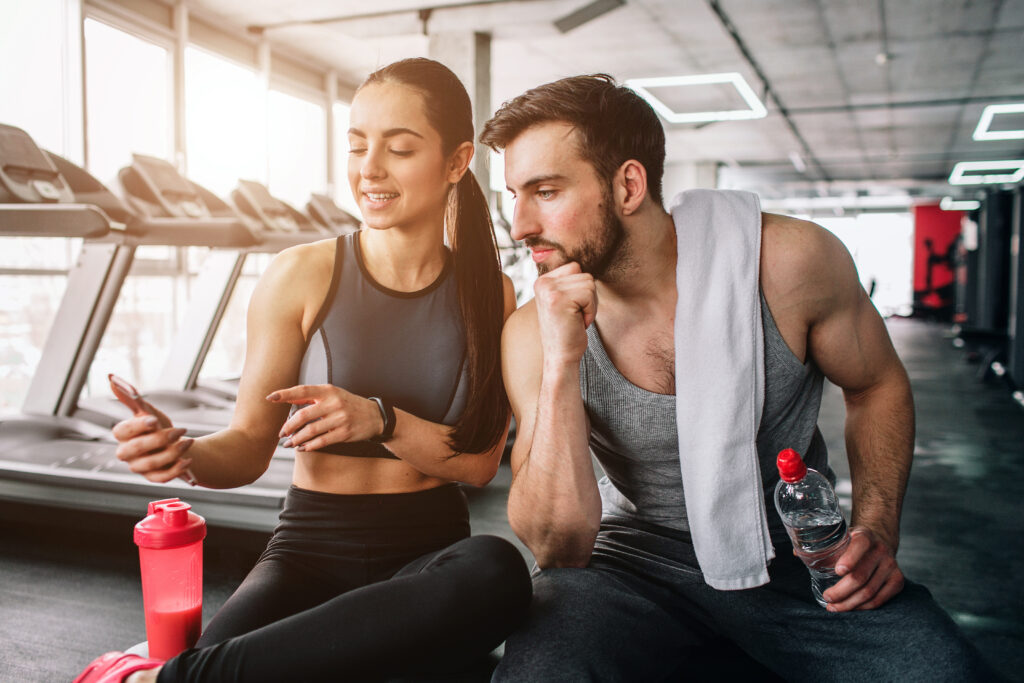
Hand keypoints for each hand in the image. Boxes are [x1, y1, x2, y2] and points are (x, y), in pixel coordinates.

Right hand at [112, 402, 194, 482]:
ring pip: (150, 463)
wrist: (176, 443)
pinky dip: (176, 469)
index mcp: (123, 435)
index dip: (137, 426)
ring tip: (189, 442)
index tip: (154, 420)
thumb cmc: (158, 427)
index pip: (122, 431)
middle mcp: (126, 452)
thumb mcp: (148, 411)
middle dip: (159, 438)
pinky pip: (161, 478)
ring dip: (172, 452)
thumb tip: (111, 377)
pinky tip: (188, 460)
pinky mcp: (151, 477)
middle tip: (180, 430)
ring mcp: (138, 466)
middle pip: (136, 448)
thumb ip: (131, 397)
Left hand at [269, 384, 383, 450]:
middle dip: (288, 426)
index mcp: (329, 391)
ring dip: (296, 439)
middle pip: (303, 415)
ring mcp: (340, 418)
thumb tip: (288, 400)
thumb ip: (313, 397)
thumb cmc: (350, 405)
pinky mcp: (344, 433)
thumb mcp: (334, 395)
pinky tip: (303, 448)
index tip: (270, 398)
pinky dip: (309, 446)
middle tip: (281, 433)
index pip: (303, 390)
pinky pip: (322, 441)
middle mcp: (334, 403)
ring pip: (311, 431)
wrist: (376, 416)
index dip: (285, 394)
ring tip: (289, 443)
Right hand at [533, 262, 596, 366]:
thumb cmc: (568, 331)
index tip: (571, 309)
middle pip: (584, 274)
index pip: (576, 267)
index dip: (582, 290)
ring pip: (589, 283)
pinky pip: (589, 294)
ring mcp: (548, 290)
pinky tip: (577, 323)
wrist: (560, 357)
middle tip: (574, 317)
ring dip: (590, 305)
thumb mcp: (566, 301)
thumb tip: (584, 263)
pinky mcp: (558, 299)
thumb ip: (570, 282)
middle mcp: (542, 282)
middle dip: (587, 298)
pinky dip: (590, 311)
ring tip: (575, 319)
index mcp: (542, 281)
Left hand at [822, 526, 903, 610]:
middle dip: (841, 591)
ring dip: (849, 603)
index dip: (849, 559)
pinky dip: (863, 607)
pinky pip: (879, 599)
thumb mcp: (840, 537)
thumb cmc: (852, 543)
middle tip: (827, 597)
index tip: (837, 571)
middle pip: (861, 576)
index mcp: (864, 536)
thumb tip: (797, 554)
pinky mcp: (897, 580)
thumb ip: (821, 545)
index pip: (859, 546)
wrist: (879, 542)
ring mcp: (891, 566)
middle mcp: (880, 550)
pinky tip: (850, 608)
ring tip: (834, 607)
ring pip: (869, 592)